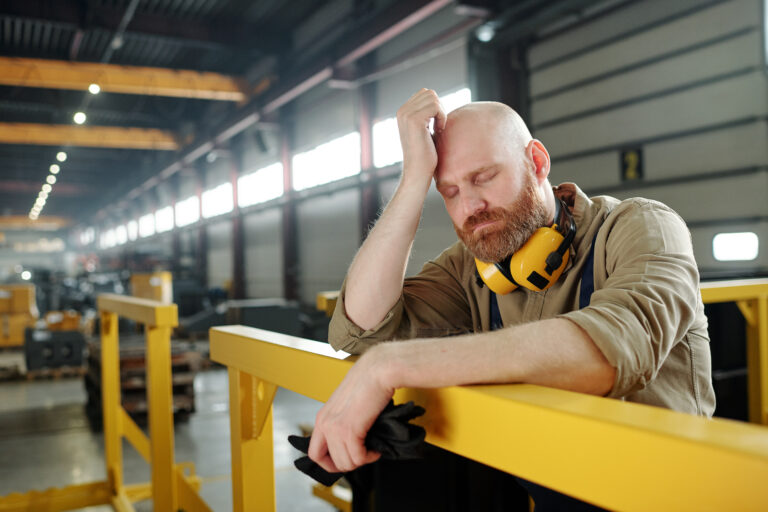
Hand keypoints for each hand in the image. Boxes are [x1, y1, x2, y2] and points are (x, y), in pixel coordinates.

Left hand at [308, 348, 393, 472]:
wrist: (378, 370)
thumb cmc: (368, 384)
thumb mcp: (347, 406)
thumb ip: (343, 422)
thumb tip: (351, 444)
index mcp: (322, 418)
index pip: (315, 454)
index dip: (331, 463)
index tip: (346, 460)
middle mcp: (324, 423)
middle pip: (331, 463)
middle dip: (350, 464)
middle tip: (363, 454)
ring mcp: (335, 428)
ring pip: (346, 463)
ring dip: (362, 460)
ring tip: (372, 449)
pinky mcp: (349, 429)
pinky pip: (358, 457)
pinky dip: (370, 457)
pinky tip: (376, 448)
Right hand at [396, 88, 446, 183]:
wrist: (418, 171)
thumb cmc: (424, 154)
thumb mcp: (423, 129)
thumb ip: (424, 113)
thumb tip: (434, 98)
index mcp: (402, 112)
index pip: (425, 94)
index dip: (436, 106)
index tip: (435, 124)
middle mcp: (401, 111)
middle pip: (429, 93)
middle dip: (439, 108)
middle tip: (438, 126)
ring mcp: (406, 114)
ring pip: (433, 98)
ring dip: (441, 112)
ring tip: (438, 129)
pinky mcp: (414, 120)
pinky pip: (435, 107)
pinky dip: (442, 117)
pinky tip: (438, 130)